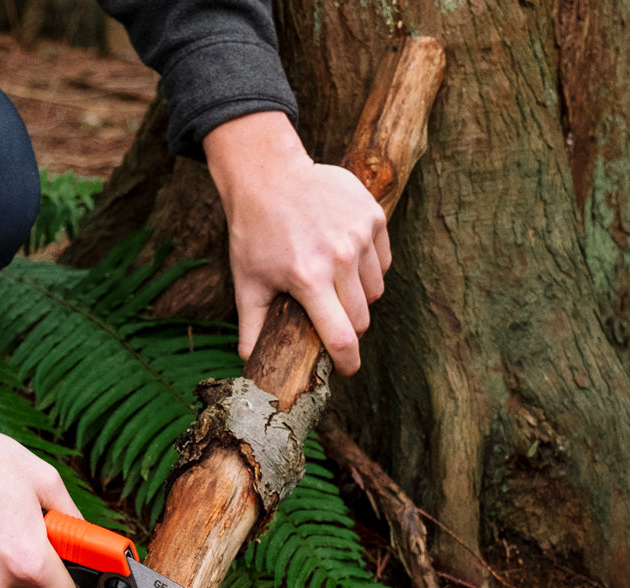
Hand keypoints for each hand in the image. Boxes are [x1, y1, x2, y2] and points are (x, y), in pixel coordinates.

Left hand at [203, 111, 389, 375]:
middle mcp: (340, 256)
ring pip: (375, 291)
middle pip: (362, 318)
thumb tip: (248, 363)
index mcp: (308, 278)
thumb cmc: (254, 233)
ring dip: (358, 297)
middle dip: (348, 327)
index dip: (347, 362)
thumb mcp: (247, 281)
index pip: (342, 338)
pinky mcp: (373, 216)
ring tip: (333, 282)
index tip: (345, 369)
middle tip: (328, 317)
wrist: (269, 175)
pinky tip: (345, 257)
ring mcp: (360, 234)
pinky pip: (382, 261)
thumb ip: (251, 326)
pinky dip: (368, 268)